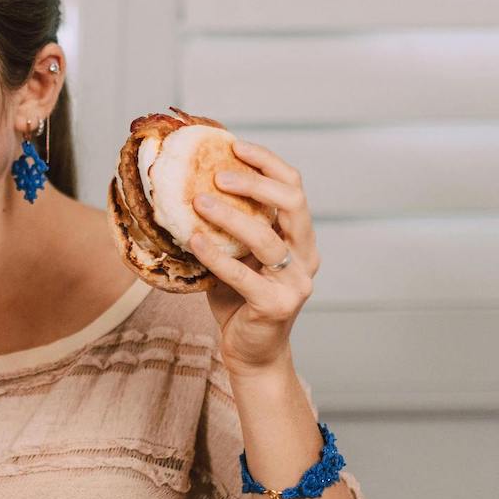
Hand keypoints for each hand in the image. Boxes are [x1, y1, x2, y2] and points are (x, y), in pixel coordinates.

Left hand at [186, 140, 319, 375]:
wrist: (252, 351)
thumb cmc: (240, 298)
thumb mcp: (239, 254)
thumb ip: (232, 226)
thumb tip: (192, 182)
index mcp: (301, 237)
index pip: (294, 186)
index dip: (268, 162)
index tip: (235, 147)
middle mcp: (307, 255)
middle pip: (293, 203)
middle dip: (256, 183)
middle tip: (217, 175)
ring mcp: (296, 282)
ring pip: (267, 238)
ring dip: (231, 216)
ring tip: (199, 202)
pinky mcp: (277, 305)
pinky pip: (243, 275)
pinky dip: (216, 255)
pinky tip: (193, 239)